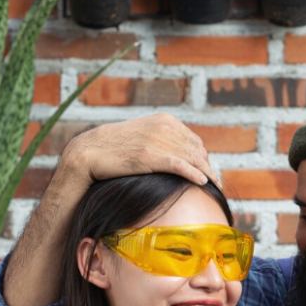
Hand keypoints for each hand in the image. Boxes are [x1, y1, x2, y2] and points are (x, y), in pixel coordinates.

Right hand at [61, 113, 217, 190]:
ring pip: (193, 158)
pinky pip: (181, 166)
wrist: (90, 150)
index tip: (207, 170)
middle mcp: (164, 127)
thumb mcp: (144, 135)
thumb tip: (180, 154)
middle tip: (215, 181)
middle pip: (197, 150)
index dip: (203, 157)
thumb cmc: (116, 147)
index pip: (194, 140)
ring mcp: (157, 140)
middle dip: (208, 166)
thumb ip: (163, 140)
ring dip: (207, 173)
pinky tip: (203, 183)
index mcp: (165, 120)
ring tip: (215, 185)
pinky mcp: (150, 155)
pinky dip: (195, 174)